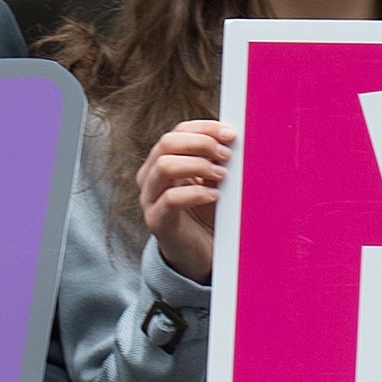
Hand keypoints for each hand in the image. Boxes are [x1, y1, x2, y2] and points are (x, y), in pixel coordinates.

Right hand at [140, 119, 234, 286]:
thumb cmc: (205, 214)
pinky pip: (171, 199)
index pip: (177, 131)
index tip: (230, 134)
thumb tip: (232, 139)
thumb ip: (215, 160)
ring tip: (221, 175)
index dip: (204, 128)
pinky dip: (196, 193)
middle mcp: (150, 177)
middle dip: (201, 144)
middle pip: (166, 143)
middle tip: (226, 155)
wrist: (198, 253)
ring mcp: (149, 199)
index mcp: (161, 161)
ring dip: (198, 165)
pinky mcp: (157, 221)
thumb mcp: (211, 181)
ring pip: (164, 166)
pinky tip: (215, 196)